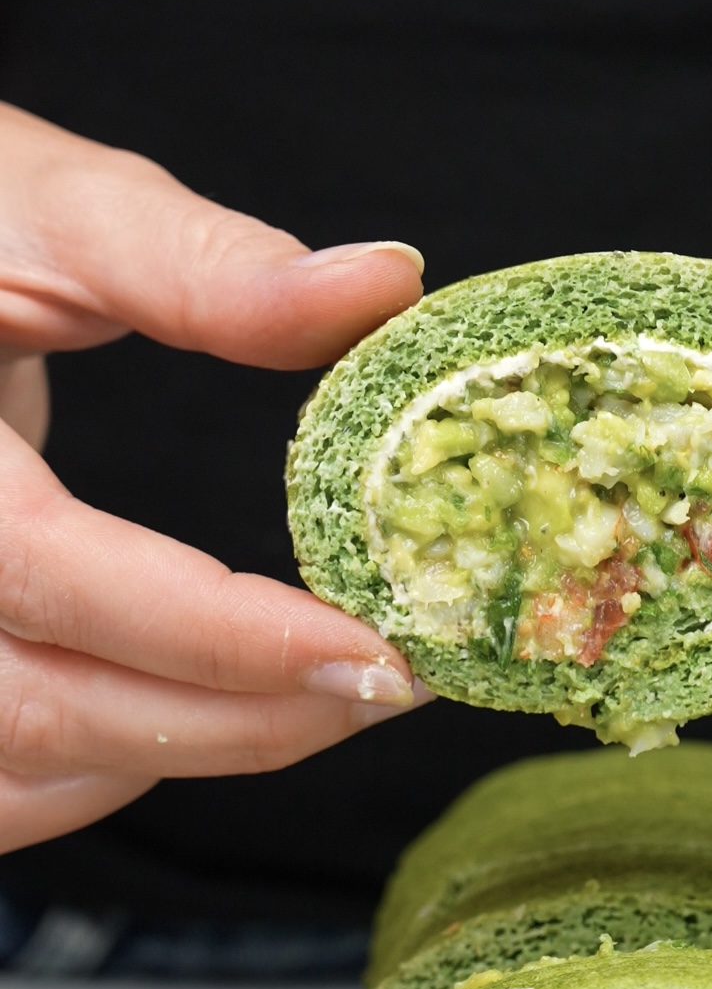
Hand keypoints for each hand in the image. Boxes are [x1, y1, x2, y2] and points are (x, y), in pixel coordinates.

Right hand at [0, 103, 430, 851]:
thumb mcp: (48, 209)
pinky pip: (1, 779)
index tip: (380, 650)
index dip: (224, 634)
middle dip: (246, 721)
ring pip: (26, 767)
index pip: (53, 574)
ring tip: (333, 698)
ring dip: (193, 750)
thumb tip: (386, 285)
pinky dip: (109, 770)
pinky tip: (209, 716)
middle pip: (51, 708)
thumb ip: (199, 262)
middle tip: (395, 686)